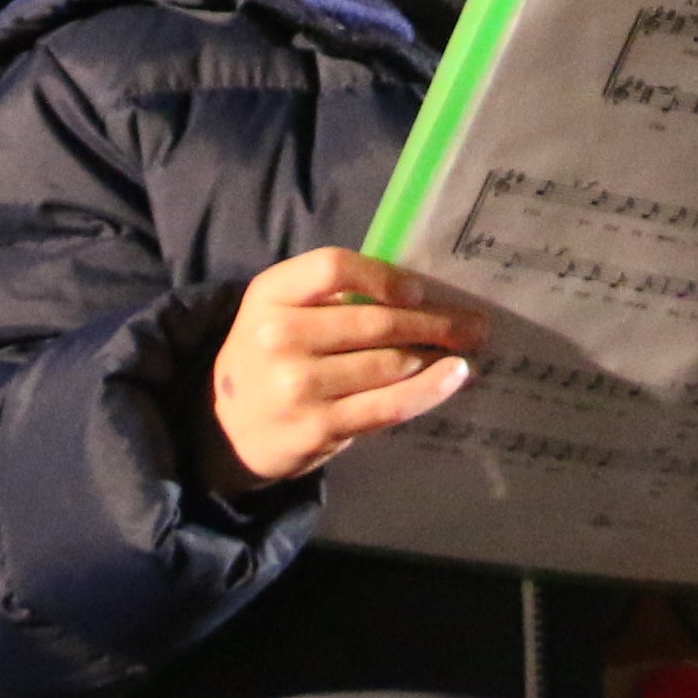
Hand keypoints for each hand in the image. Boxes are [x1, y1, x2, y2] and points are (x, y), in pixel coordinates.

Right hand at [202, 248, 481, 493]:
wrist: (223, 431)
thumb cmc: (266, 359)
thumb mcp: (276, 312)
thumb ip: (327, 297)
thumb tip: (416, 292)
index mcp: (269, 294)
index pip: (334, 266)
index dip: (384, 276)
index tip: (419, 290)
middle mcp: (279, 336)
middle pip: (374, 320)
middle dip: (434, 321)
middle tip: (475, 323)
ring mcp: (298, 385)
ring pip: (389, 363)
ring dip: (437, 354)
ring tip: (466, 349)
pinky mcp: (319, 427)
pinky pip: (388, 404)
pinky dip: (429, 389)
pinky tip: (454, 377)